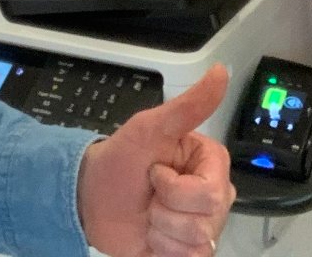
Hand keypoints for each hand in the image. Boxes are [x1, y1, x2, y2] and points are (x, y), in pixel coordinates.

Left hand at [77, 65, 235, 256]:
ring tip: (149, 214)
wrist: (92, 198)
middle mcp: (214, 194)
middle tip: (150, 194)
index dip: (175, 188)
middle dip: (166, 210)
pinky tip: (153, 235)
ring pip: (197, 243)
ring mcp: (203, 224)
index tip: (156, 172)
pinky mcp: (189, 250)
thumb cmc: (120, 160)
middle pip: (206, 220)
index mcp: (211, 163)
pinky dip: (163, 251)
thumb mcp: (149, 127)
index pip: (211, 192)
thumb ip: (189, 105)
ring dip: (161, 231)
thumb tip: (220, 73)